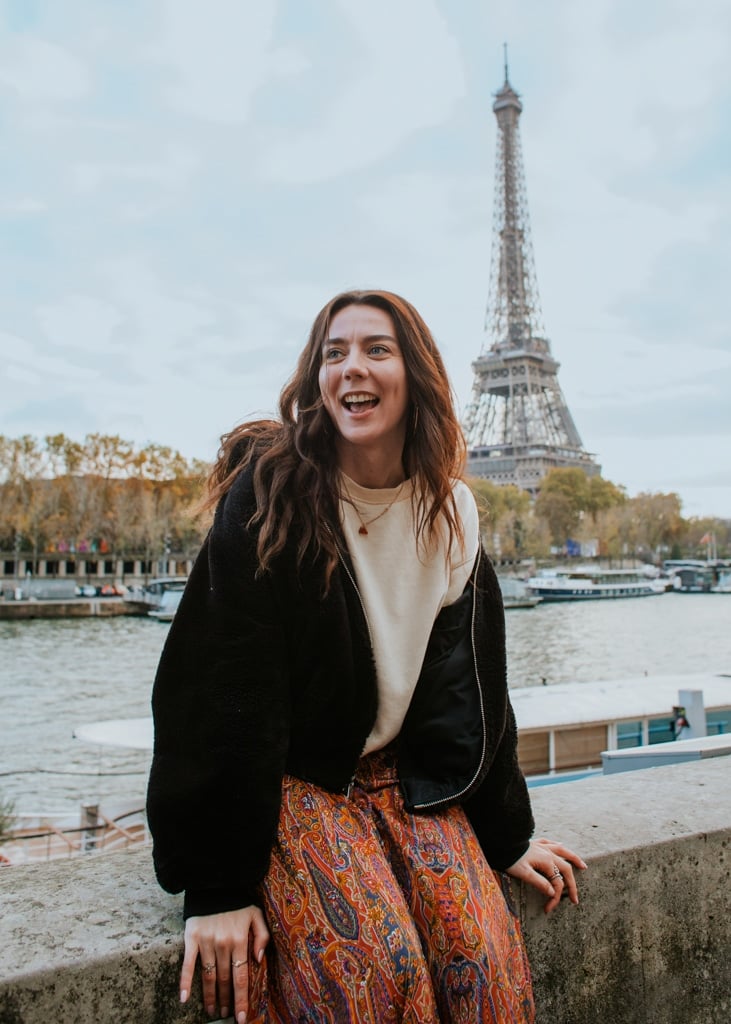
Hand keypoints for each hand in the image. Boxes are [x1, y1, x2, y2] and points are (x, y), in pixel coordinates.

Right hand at [180, 905, 269, 1021]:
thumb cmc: (238, 901)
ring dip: (210, 997)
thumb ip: (262, 937)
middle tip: (227, 1014)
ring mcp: (206, 942)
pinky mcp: (191, 938)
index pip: (241, 978)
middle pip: (224, 980)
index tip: (241, 1019)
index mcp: (240, 940)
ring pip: (208, 976)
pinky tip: (184, 999)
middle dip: (226, 1000)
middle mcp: (223, 944)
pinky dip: (184, 982)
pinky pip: (187, 964)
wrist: (215, 882)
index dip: (241, 1000)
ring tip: (212, 1010)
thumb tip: (259, 961)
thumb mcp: (256, 914)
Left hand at [505, 837, 586, 912]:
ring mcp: (542, 846)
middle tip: (575, 900)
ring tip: (583, 866)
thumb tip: (553, 892)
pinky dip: (557, 845)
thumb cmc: (510, 859)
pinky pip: (550, 843)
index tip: (548, 909)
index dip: (554, 898)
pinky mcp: (535, 842)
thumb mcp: (524, 873)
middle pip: (565, 869)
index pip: (556, 883)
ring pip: (563, 852)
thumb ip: (539, 883)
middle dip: (571, 885)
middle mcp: (548, 853)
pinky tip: (561, 845)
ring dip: (574, 859)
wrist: (501, 842)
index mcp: (546, 861)